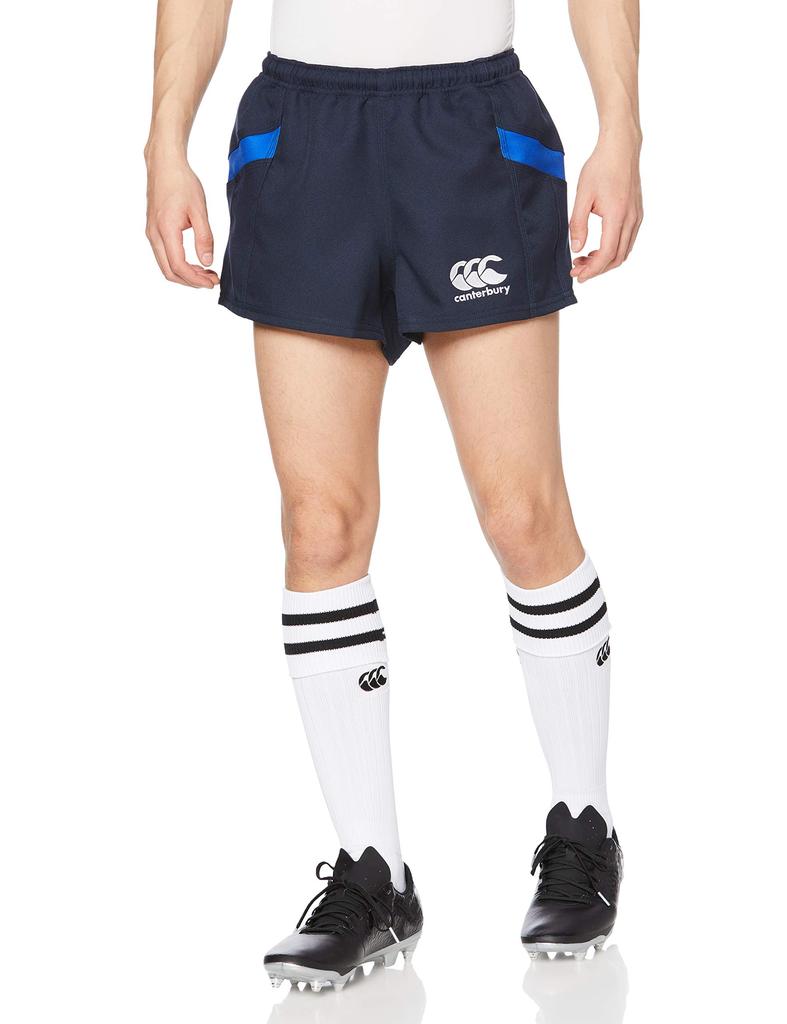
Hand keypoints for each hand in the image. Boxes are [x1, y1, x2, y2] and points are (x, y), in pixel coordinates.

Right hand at [145, 153, 218, 287]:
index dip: (196, 279)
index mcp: (165, 229)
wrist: (164, 164)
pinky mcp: (153, 230)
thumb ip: (204, 237)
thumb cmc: (182, 182)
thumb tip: (207, 262)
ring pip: (165, 265)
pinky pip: (164, 255)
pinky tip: (195, 262)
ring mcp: (151, 233)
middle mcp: (154, 234)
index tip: (212, 282)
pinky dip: (179, 264)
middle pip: (169, 271)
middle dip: (191, 281)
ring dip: (185, 274)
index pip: (178, 266)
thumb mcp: (199, 210)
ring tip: (207, 273)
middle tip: (211, 281)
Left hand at [569, 130, 642, 282]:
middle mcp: (631, 219)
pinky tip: (597, 247)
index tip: (578, 276)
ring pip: (624, 251)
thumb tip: (576, 248)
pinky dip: (613, 250)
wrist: (621, 148)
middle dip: (597, 269)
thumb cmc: (600, 167)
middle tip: (576, 269)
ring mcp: (637, 217)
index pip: (607, 254)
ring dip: (605, 260)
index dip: (592, 270)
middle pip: (617, 258)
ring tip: (584, 259)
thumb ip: (578, 224)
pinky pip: (628, 240)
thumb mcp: (582, 196)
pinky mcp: (637, 213)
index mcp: (618, 216)